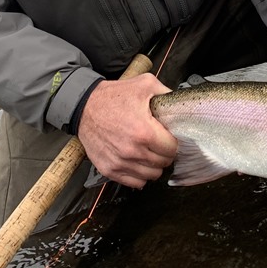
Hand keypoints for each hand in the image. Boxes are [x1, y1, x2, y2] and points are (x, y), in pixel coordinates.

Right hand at [76, 74, 176, 188]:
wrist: (85, 106)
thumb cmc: (114, 96)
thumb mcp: (145, 84)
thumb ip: (167, 93)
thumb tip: (181, 104)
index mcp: (144, 132)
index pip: (173, 149)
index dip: (174, 142)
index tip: (169, 137)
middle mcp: (132, 151)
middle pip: (163, 163)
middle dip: (165, 153)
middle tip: (159, 143)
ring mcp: (120, 162)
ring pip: (151, 175)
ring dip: (153, 165)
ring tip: (149, 152)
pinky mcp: (109, 170)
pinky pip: (135, 182)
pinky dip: (140, 174)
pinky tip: (138, 161)